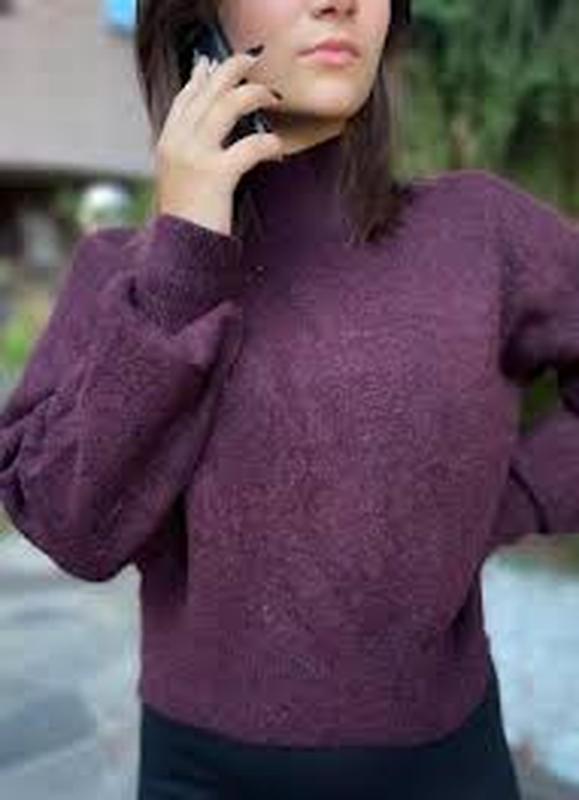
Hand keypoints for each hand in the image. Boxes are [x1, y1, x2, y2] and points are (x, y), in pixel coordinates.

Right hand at [154, 51, 283, 235]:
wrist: (180, 252)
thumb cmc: (188, 220)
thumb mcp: (182, 180)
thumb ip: (191, 152)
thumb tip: (211, 131)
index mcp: (168, 143)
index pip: (186, 97)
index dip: (203, 77)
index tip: (217, 63)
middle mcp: (177, 143)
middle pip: (208, 91)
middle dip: (232, 70)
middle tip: (254, 62)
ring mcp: (194, 157)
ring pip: (228, 106)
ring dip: (255, 95)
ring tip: (273, 97)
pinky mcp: (216, 175)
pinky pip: (250, 145)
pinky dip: (269, 144)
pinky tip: (279, 149)